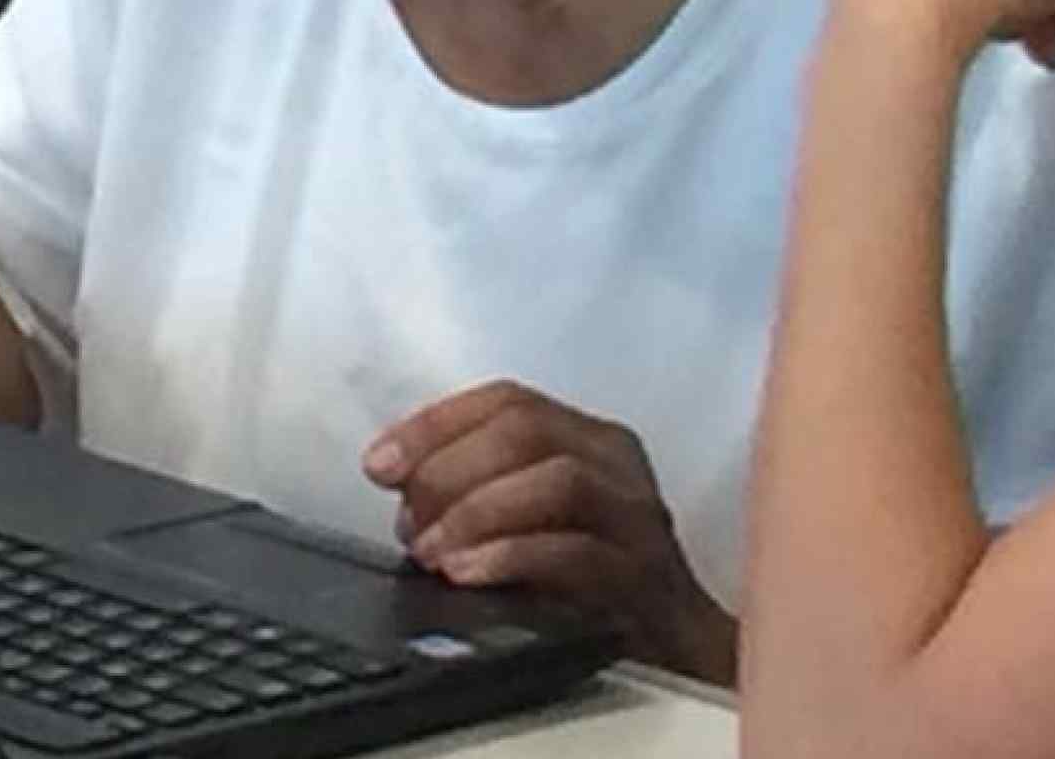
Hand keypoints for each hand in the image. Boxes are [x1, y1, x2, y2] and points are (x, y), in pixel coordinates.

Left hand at [364, 381, 736, 684]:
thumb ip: (483, 491)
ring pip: (555, 480)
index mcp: (590, 440)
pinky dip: (510, 558)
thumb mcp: (538, 521)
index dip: (435, 425)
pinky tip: (468, 575)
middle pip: (525, 430)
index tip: (379, 464)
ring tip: (431, 551)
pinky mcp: (640, 579)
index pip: (507, 401)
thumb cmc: (593, 583)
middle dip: (449, 469)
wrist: (675, 653)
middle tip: (409, 520)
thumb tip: (403, 493)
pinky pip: (574, 554)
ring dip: (476, 511)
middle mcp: (618, 467)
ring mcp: (635, 521)